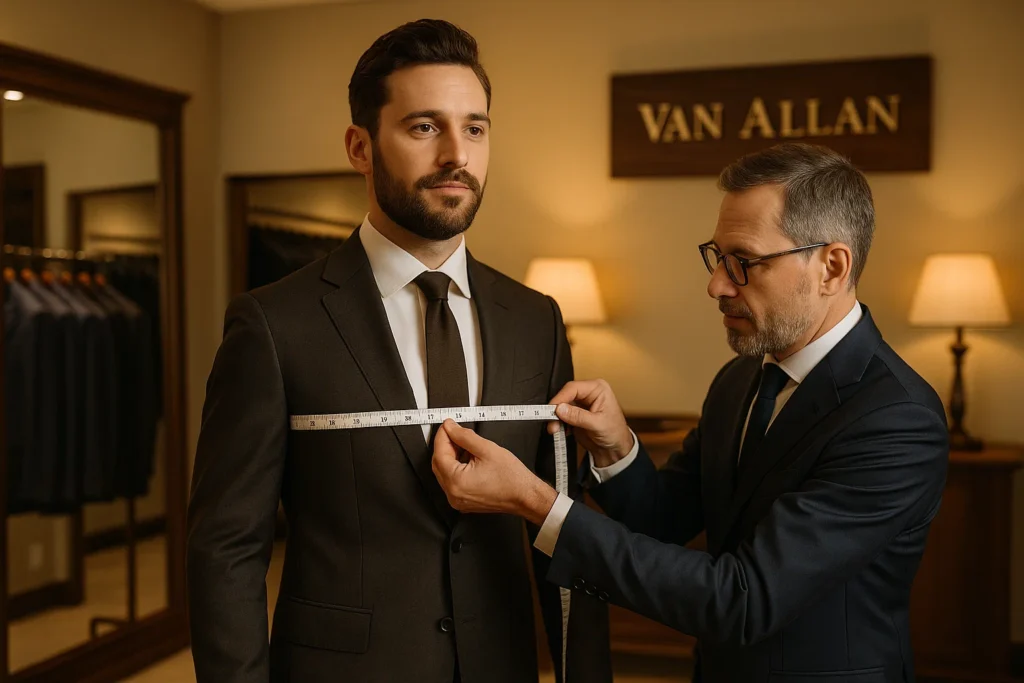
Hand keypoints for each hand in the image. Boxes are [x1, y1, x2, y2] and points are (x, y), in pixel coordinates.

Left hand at [431, 420, 556, 525]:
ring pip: (445, 472)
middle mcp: (453, 494)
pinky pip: (453, 481)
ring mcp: (458, 500)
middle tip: (455, 431)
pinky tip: (468, 458)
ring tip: (466, 445)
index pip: (439, 454)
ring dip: (451, 456)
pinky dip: (456, 467)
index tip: (447, 425)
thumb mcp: (487, 449)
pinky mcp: (464, 501)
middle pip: (439, 464)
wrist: (525, 496)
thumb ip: (464, 436)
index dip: (442, 436)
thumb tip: (450, 428)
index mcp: (456, 482)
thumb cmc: (512, 478)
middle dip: (445, 445)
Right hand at [548, 379, 633, 467]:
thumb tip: (560, 409)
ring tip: (555, 429)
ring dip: (555, 418)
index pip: (573, 388)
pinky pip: (561, 415)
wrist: (614, 448)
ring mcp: (580, 404)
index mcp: (597, 389)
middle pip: (565, 396)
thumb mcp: (598, 424)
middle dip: (556, 410)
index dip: (560, 398)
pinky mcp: (574, 414)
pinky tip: (561, 431)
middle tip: (551, 422)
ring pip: (560, 406)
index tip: (552, 410)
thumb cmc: (615, 433)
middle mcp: (588, 394)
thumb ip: (578, 416)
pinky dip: (558, 423)